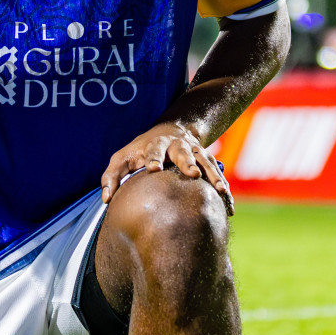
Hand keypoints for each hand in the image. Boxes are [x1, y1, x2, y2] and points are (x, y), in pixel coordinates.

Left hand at [100, 121, 234, 214]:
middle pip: (183, 152)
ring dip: (213, 175)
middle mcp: (177, 146)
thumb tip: (107, 200)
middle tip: (192, 173)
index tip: (154, 168)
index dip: (154, 157)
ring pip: (206, 162)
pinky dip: (224, 189)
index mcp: (155, 145)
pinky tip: (228, 205)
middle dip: (187, 162)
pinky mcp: (207, 160)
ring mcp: (195, 152)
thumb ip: (111, 176)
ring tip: (219, 191)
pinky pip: (218, 174)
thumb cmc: (141, 150)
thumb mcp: (122, 158)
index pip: (153, 150)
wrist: (172, 129)